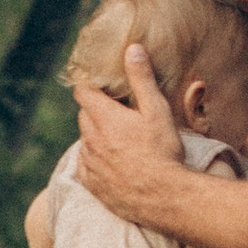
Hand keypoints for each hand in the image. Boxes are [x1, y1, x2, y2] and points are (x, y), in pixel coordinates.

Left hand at [72, 43, 188, 228]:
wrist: (164, 199)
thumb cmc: (163, 152)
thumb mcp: (157, 111)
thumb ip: (142, 79)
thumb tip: (132, 48)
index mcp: (104, 118)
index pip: (83, 91)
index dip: (90, 84)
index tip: (101, 84)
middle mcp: (91, 139)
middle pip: (84, 115)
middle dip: (96, 109)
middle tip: (117, 110)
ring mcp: (90, 164)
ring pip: (85, 140)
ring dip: (97, 135)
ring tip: (120, 138)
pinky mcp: (93, 185)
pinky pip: (85, 166)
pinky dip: (95, 159)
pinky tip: (112, 162)